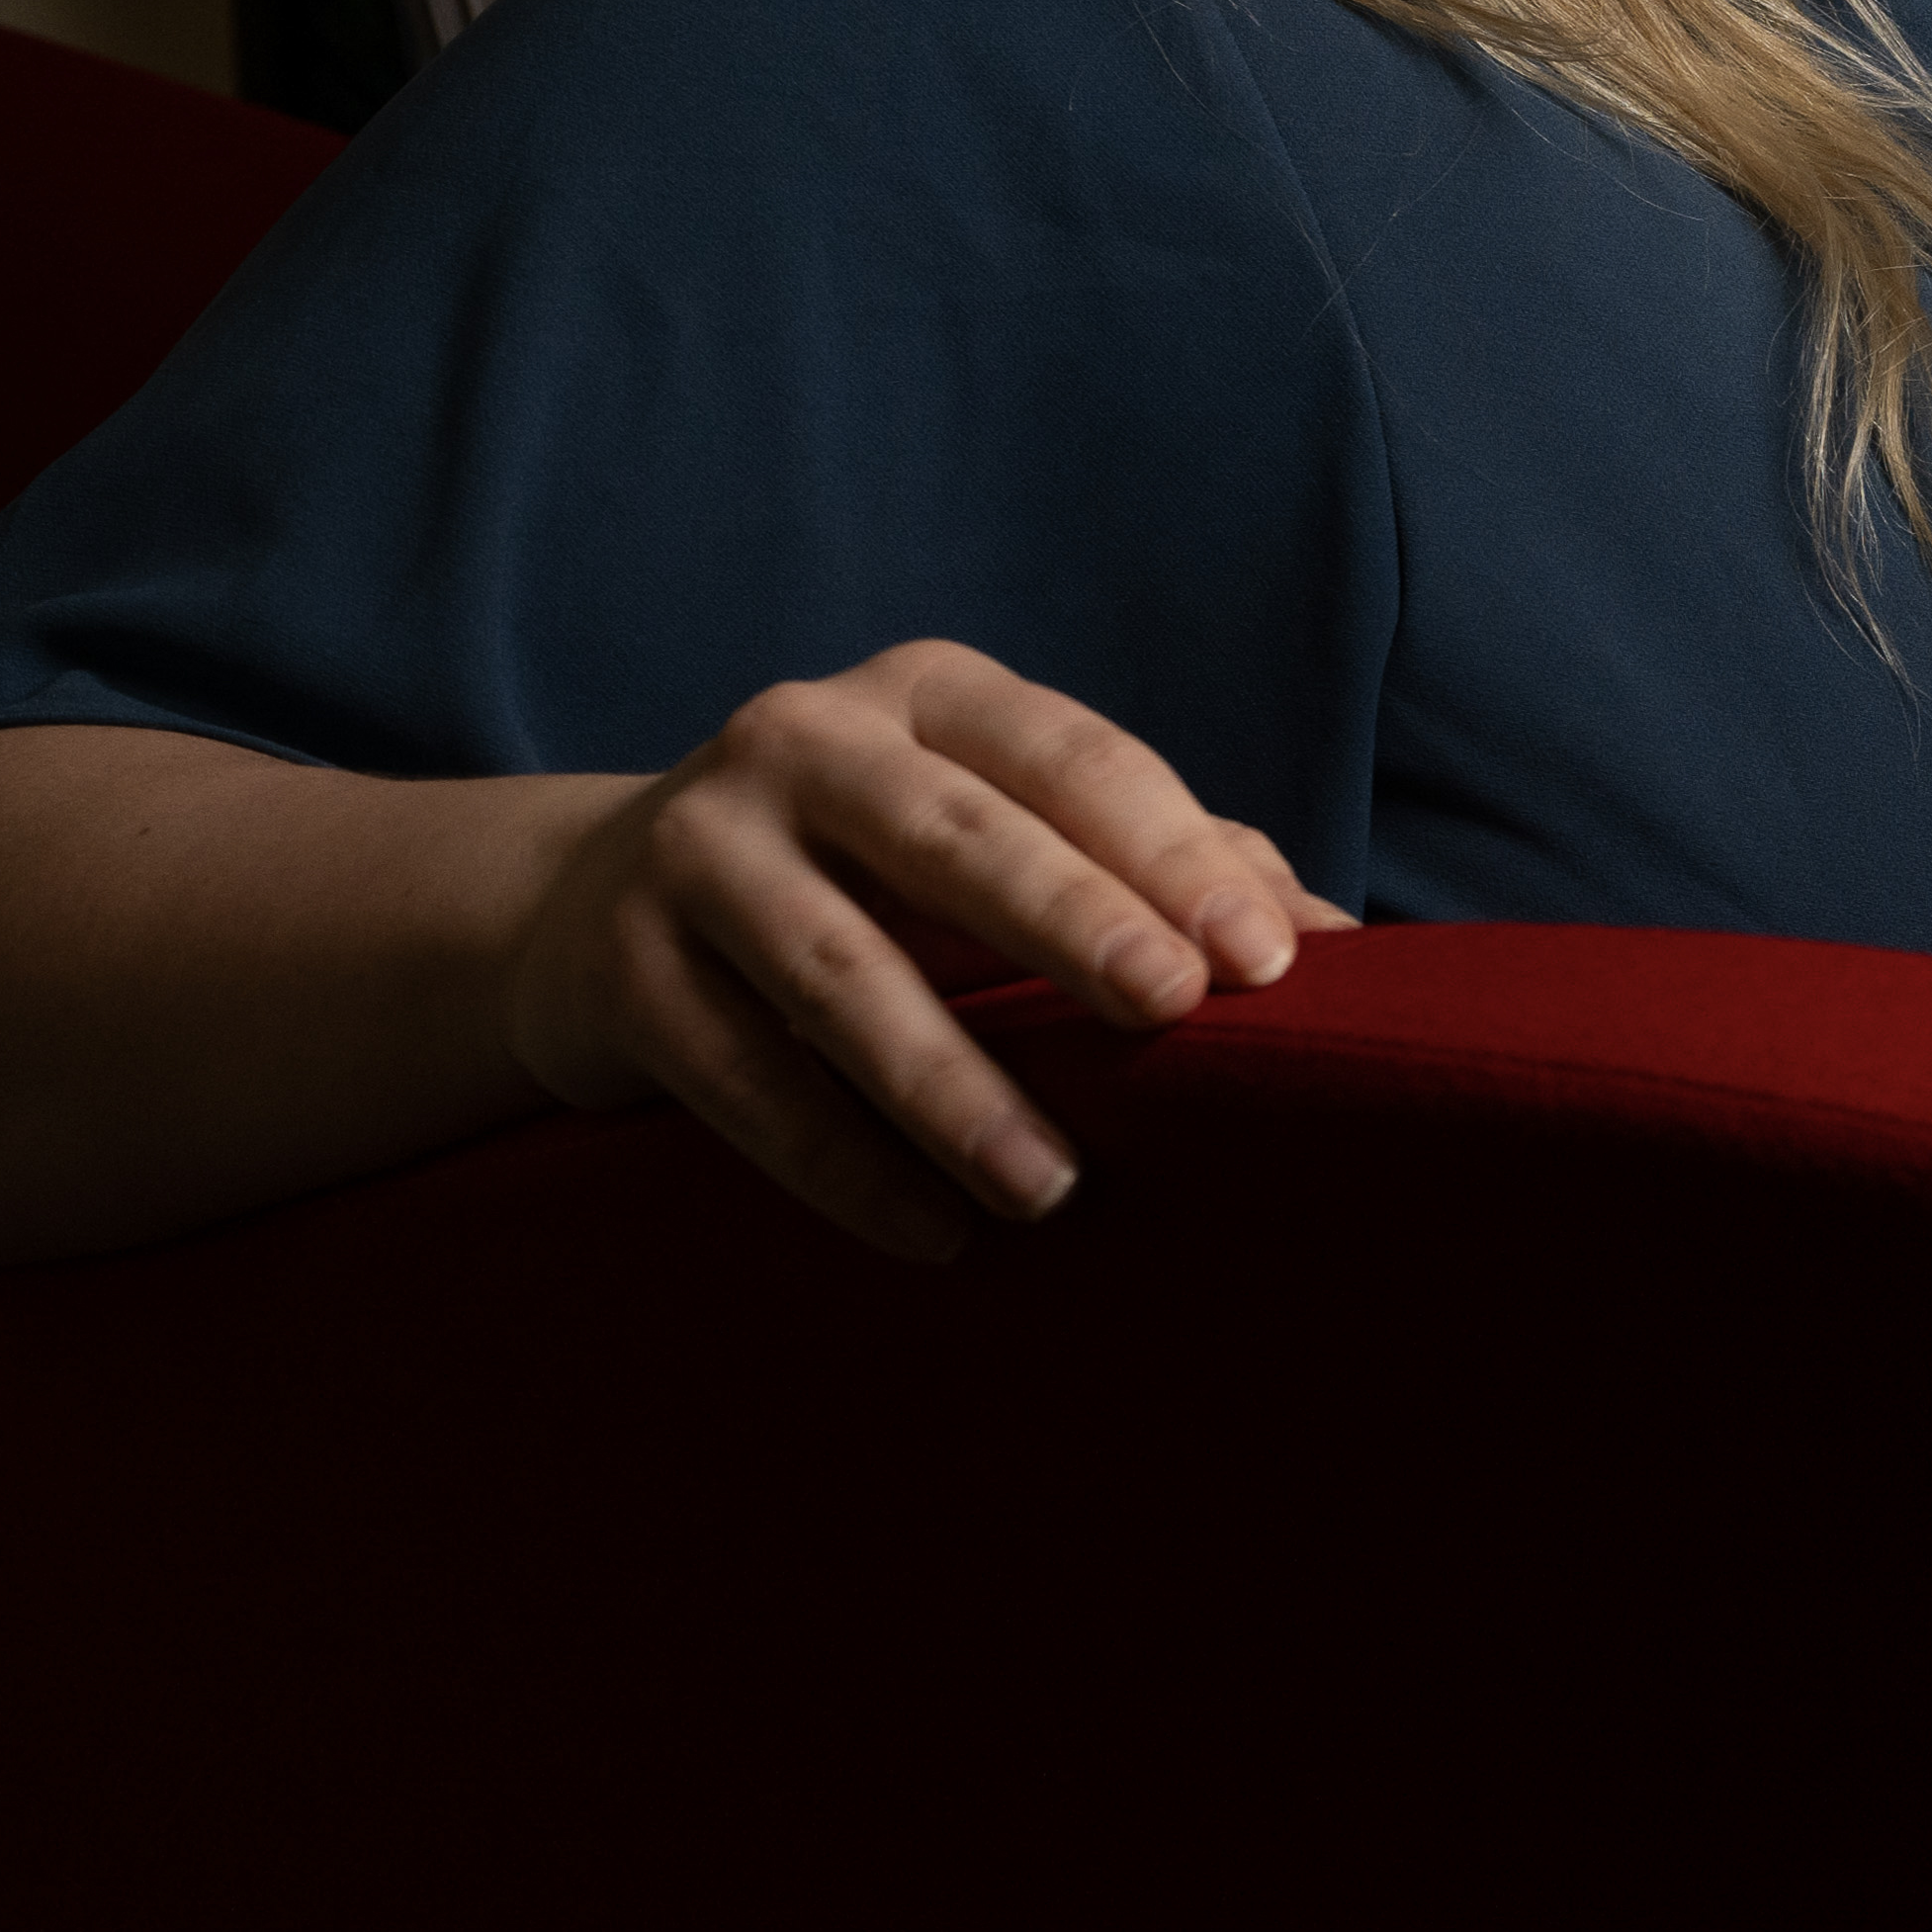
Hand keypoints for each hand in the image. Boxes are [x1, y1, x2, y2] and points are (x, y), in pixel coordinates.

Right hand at [501, 639, 1351, 1260]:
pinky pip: (738, 1075)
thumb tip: (1339, 949)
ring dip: (951, 1085)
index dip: (1172, 854)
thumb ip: (1162, 869)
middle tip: (1171, 1011)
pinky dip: (839, 1164)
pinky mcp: (618, 965)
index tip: (1265, 963)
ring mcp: (696, 845)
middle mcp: (804, 738)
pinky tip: (930, 1236)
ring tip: (1051, 1189)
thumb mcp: (1005, 841)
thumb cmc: (873, 880)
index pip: (1074, 758)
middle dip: (1070, 919)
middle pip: (954, 834)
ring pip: (836, 968)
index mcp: (930, 696)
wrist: (592, 910)